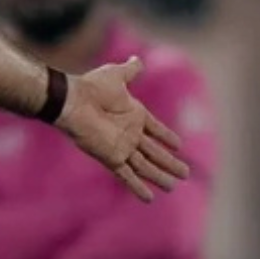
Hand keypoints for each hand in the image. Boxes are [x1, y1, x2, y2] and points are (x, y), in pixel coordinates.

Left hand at [57, 56, 189, 201]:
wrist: (74, 101)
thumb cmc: (93, 87)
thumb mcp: (117, 75)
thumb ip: (130, 70)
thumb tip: (137, 60)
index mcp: (134, 115)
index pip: (155, 130)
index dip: (167, 137)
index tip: (179, 146)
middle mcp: (129, 133)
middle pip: (154, 152)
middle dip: (170, 163)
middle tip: (185, 173)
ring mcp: (121, 147)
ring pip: (145, 166)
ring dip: (160, 176)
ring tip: (173, 186)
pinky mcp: (111, 158)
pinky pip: (127, 176)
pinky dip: (137, 187)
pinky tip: (149, 198)